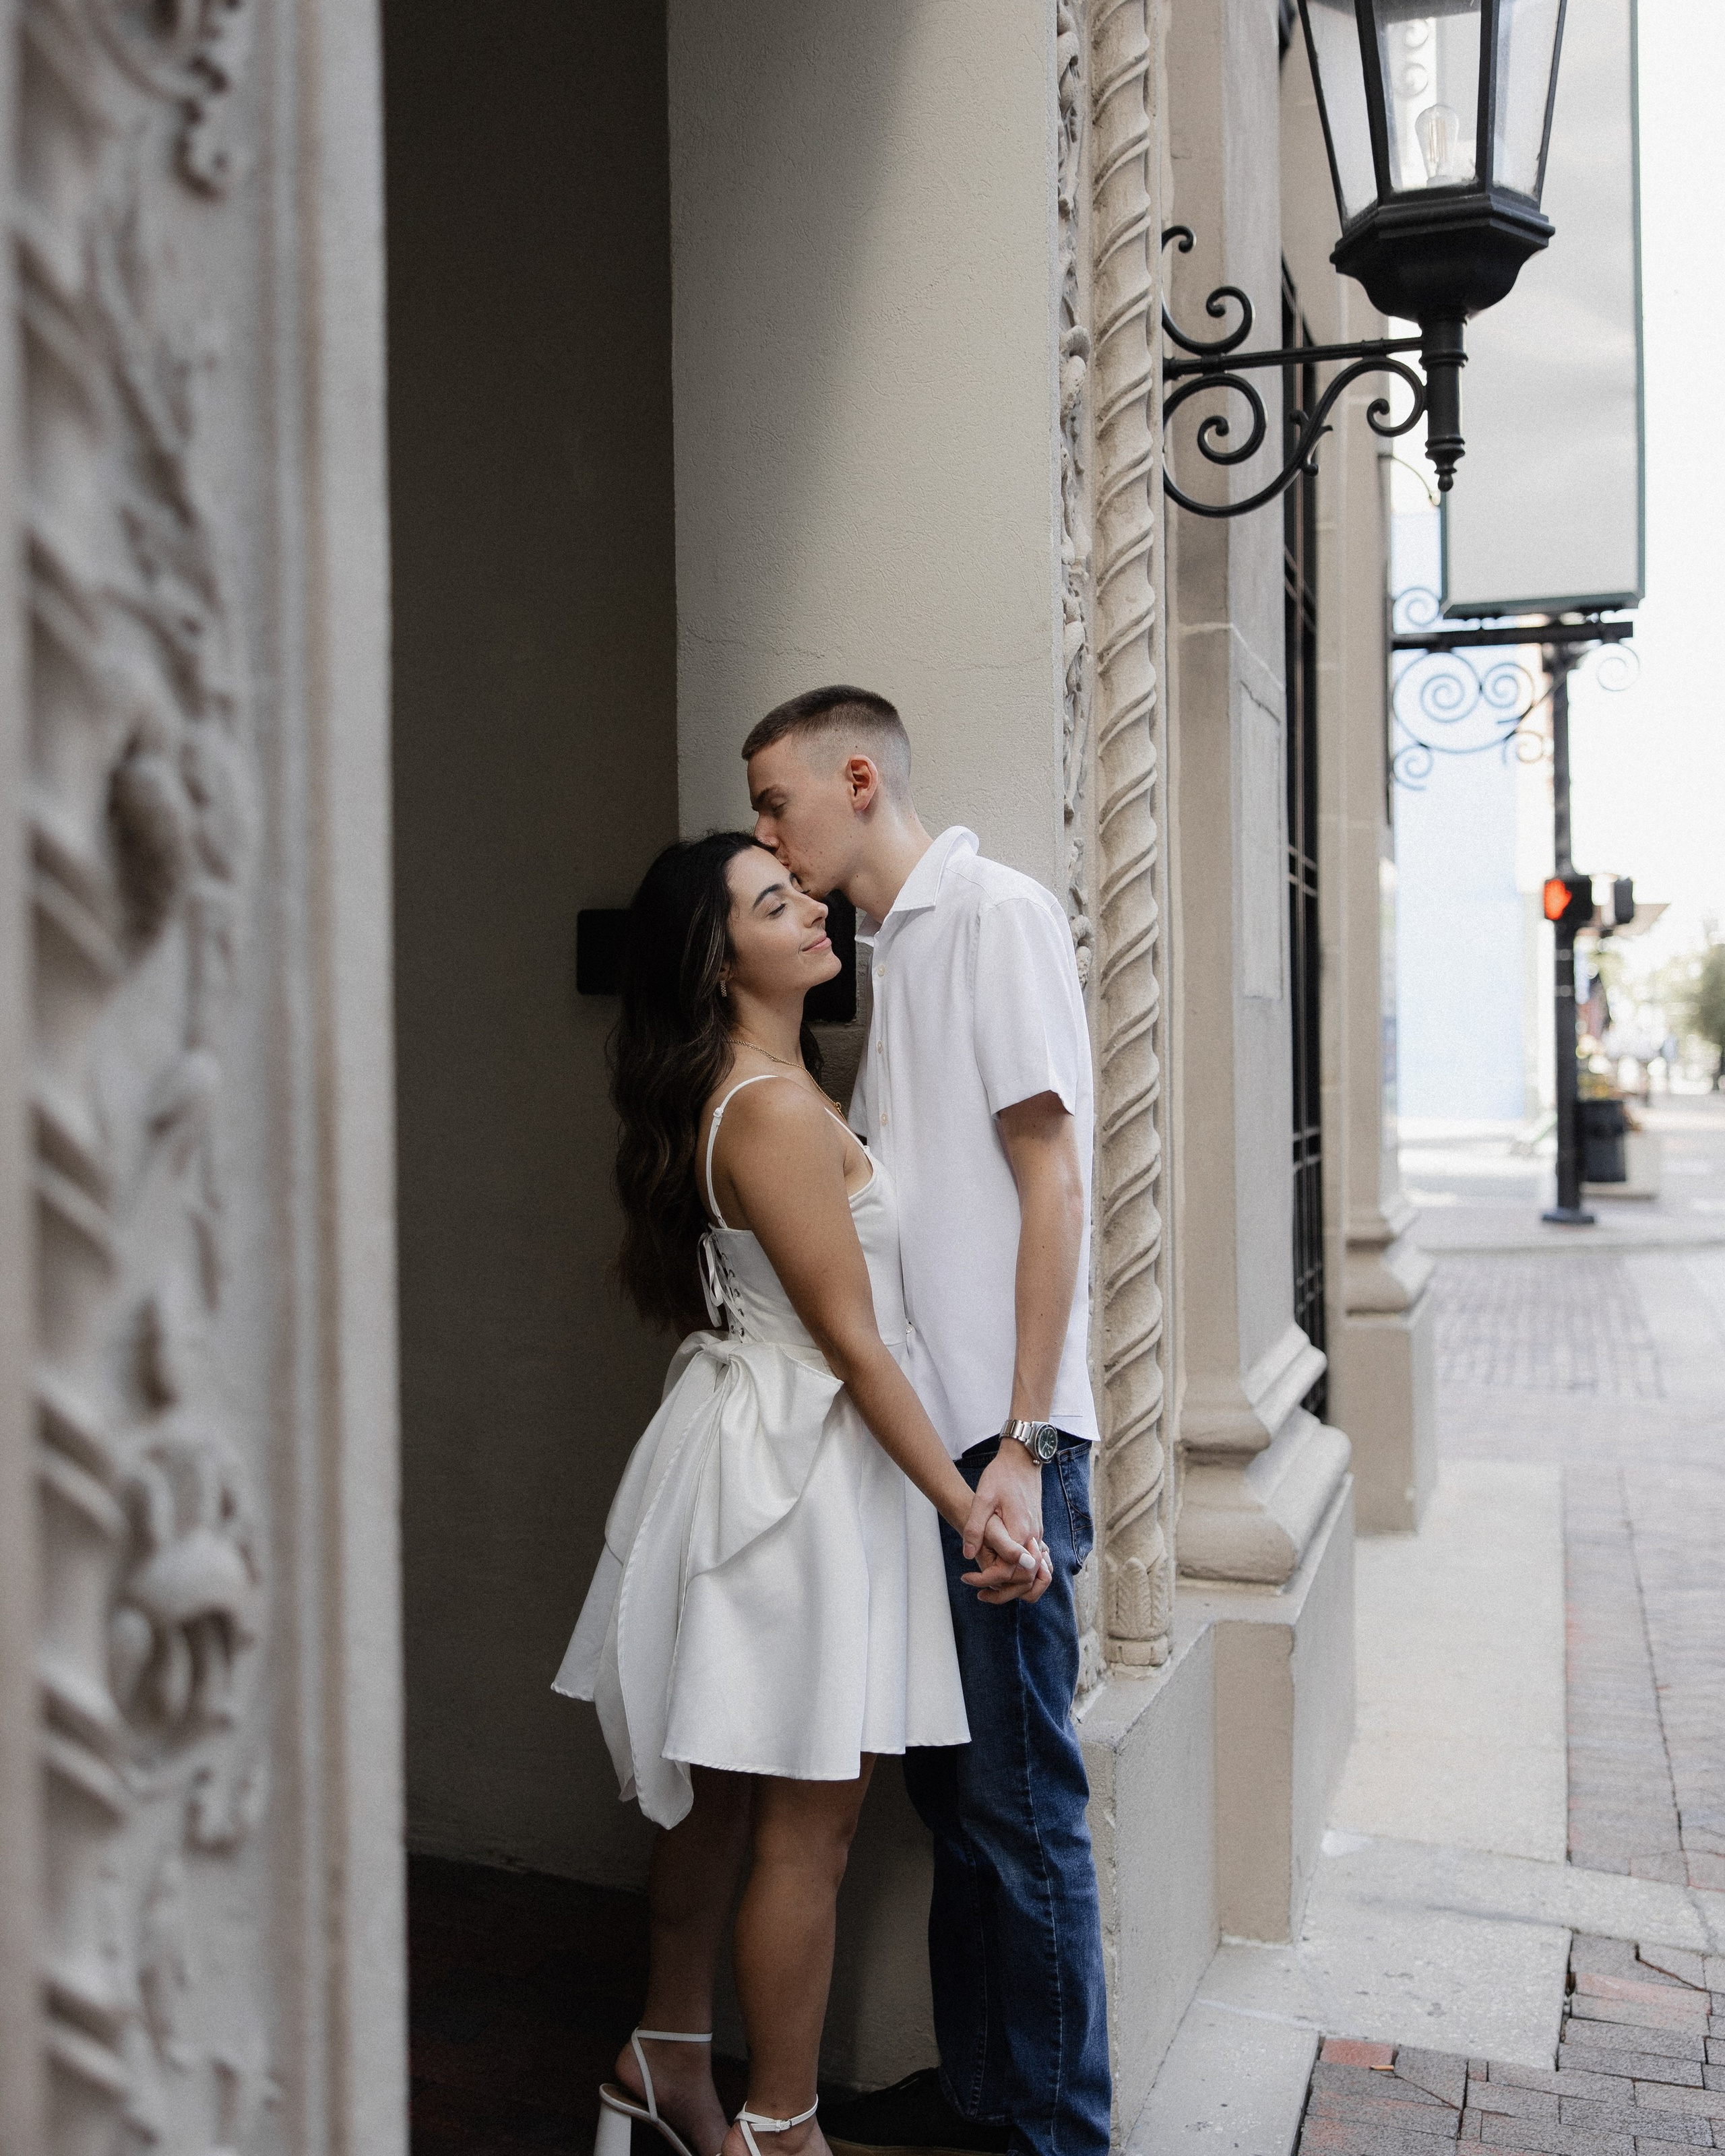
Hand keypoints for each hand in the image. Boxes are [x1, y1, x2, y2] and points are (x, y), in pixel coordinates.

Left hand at [960, 1440, 1052, 1604]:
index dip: (986, 1580)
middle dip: (1002, 1592)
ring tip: (992, 1588)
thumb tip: (968, 1555)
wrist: (1022, 1460)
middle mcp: (1033, 1538)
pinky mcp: (1036, 1533)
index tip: (967, 1578)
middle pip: (1025, 1580)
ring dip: (1016, 1587)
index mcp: (1020, 1532)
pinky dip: (1023, 1575)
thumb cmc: (1001, 1476)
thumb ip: (976, 1527)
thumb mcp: (982, 1497)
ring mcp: (1038, 1536)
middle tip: (979, 1592)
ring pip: (1035, 1575)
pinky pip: (1037, 1563)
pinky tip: (1003, 1572)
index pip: (1008, 1572)